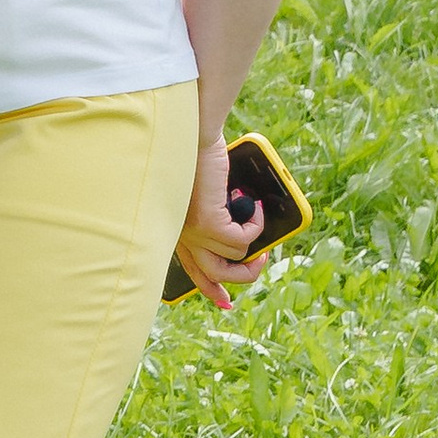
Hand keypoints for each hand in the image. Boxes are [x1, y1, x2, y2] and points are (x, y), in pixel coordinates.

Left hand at [171, 137, 268, 310]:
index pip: (193, 271)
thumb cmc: (200, 159)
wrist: (193, 136)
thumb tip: (242, 232)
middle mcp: (182, 236)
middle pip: (213, 276)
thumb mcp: (209, 195)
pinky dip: (256, 225)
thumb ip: (219, 215)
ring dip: (255, 244)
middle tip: (259, 260)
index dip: (211, 290)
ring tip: (258, 220)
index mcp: (178, 231)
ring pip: (235, 260)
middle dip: (242, 276)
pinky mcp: (207, 223)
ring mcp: (194, 232)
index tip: (225, 302)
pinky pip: (243, 241)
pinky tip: (253, 204)